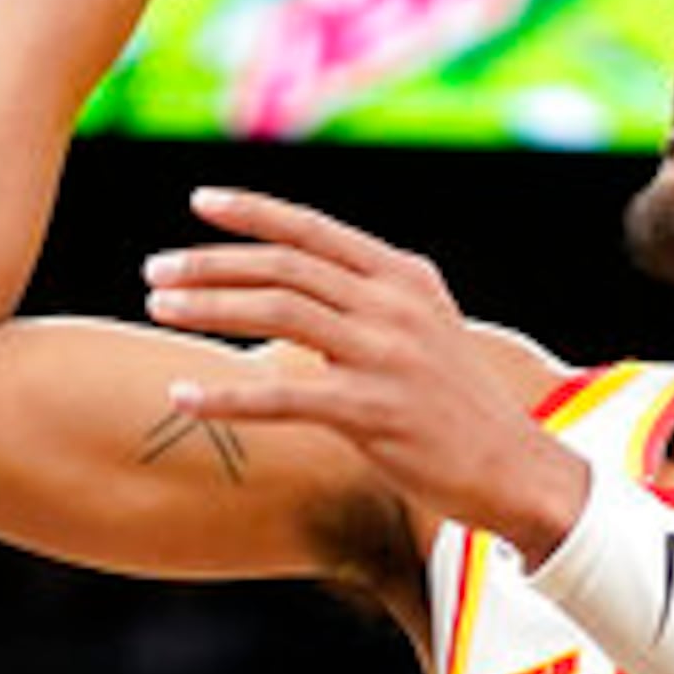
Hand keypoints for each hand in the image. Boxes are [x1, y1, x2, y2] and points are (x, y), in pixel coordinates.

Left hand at [140, 185, 580, 542]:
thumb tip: (305, 279)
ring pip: (277, 312)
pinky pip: (281, 396)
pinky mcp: (372, 412)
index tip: (200, 203)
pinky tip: (182, 395)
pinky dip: (225, 395)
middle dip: (210, 263)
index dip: (252, 212)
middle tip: (156, 270)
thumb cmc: (459, 406)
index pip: (312, 231)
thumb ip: (372, 297)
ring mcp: (383, 356)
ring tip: (158, 307)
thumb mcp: (426, 328)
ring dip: (208, 307)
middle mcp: (392, 305)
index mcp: (403, 277)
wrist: (517, 469)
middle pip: (283, 266)